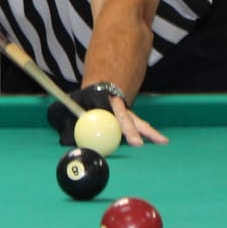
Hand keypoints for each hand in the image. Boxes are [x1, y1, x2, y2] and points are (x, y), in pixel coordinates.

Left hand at [49, 85, 169, 147]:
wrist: (104, 83)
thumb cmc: (87, 99)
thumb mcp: (77, 103)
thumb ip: (70, 119)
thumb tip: (64, 139)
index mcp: (104, 104)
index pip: (111, 115)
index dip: (114, 125)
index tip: (114, 132)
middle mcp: (118, 108)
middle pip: (126, 120)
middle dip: (132, 132)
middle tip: (137, 144)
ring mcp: (127, 112)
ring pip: (138, 122)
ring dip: (149, 132)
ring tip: (162, 142)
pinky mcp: (132, 117)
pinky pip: (140, 125)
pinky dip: (150, 133)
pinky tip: (161, 141)